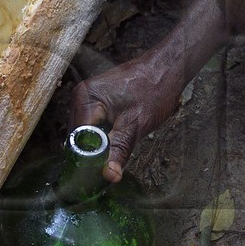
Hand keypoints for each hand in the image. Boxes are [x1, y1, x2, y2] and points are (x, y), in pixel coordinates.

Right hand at [70, 51, 190, 181]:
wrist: (168, 69)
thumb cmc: (155, 90)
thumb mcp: (136, 125)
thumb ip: (119, 151)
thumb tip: (109, 176)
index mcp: (85, 99)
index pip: (77, 139)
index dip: (86, 159)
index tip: (97, 176)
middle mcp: (81, 97)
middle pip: (78, 137)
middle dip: (91, 154)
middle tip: (107, 171)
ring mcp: (88, 98)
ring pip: (86, 133)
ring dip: (98, 147)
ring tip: (111, 159)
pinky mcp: (97, 101)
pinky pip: (94, 125)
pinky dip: (103, 137)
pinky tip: (115, 143)